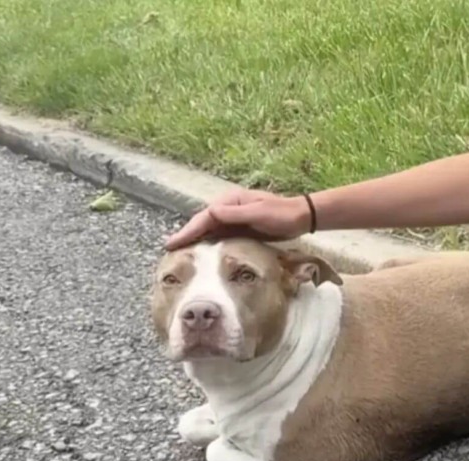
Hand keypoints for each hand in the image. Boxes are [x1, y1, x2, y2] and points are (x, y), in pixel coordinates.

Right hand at [164, 189, 310, 249]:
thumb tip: (210, 211)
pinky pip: (220, 234)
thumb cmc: (281, 214)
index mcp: (231, 201)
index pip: (204, 217)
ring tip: (179, 250)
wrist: (300, 217)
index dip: (188, 230)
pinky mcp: (241, 227)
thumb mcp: (258, 213)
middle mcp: (230, 208)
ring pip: (210, 229)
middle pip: (203, 222)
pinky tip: (202, 250)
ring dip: (195, 238)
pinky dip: (208, 241)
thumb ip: (234, 214)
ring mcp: (235, 217)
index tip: (172, 242)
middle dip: (187, 234)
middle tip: (168, 247)